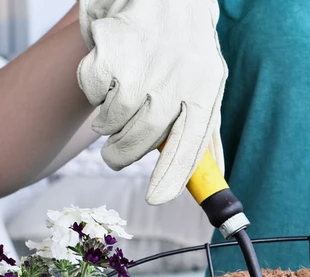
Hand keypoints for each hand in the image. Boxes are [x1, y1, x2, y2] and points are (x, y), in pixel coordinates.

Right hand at [77, 0, 226, 204]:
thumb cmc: (185, 44)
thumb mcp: (208, 82)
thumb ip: (207, 129)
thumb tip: (215, 172)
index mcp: (205, 90)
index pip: (190, 146)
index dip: (171, 177)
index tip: (156, 199)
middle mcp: (176, 79)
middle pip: (144, 138)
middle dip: (124, 154)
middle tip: (115, 154)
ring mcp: (142, 65)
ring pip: (114, 119)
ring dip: (108, 121)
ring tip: (117, 102)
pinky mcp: (111, 49)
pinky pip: (93, 92)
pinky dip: (94, 91)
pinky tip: (108, 74)